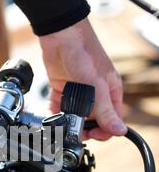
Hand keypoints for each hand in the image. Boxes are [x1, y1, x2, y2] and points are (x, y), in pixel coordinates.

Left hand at [39, 18, 126, 140]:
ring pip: (75, 116)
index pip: (111, 120)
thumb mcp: (97, 85)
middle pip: (92, 121)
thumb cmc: (84, 52)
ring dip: (68, 121)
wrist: (60, 35)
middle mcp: (96, 93)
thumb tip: (119, 130)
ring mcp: (78, 92)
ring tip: (62, 123)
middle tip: (74, 131)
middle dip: (84, 128)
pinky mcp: (62, 89)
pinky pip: (59, 107)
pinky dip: (55, 113)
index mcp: (110, 91)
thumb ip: (105, 110)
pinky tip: (52, 115)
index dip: (103, 131)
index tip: (92, 135)